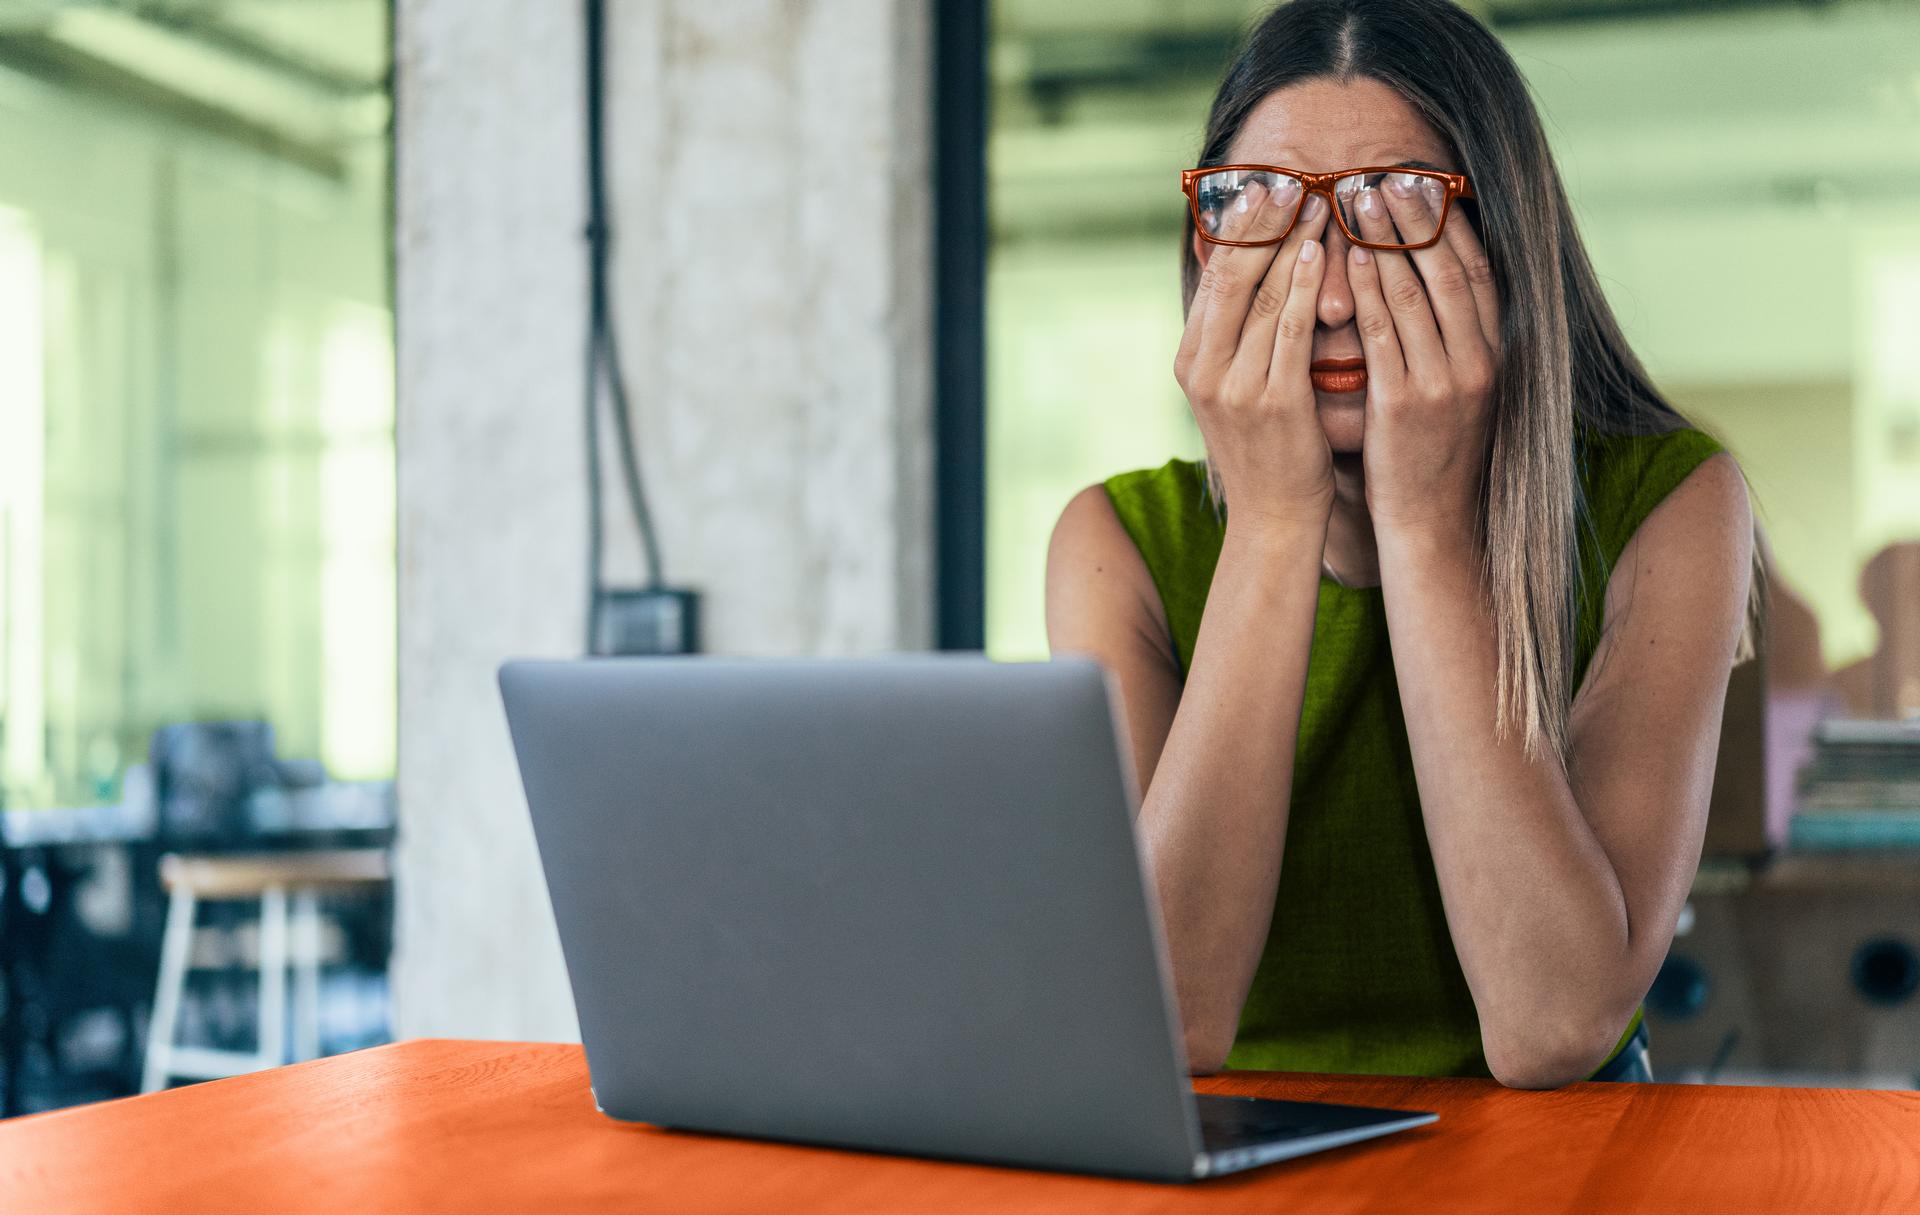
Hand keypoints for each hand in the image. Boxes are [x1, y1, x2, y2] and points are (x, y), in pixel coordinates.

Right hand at [1173, 180, 1335, 533]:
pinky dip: (1305, 286)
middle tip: (1289, 177)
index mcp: (1190, 360)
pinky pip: (1290, 329)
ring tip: (1317, 201)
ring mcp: (1235, 386)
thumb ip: (1238, 336)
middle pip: (1231, 277)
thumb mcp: (1237, 387)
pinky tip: (1321, 252)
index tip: (1262, 185)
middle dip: (1261, 222)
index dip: (1237, 227)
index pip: (1213, 277)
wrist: (1275, 517)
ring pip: (1263, 295)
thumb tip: (1250, 275)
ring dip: (1292, 242)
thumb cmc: (1268, 448)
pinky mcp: (1273, 401)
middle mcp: (1203, 369)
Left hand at [1345, 175, 1501, 537]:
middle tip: (1385, 173)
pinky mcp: (1407, 404)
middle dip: (1415, 217)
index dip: (1452, 223)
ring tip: (1358, 197)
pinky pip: (1385, 334)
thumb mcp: (1457, 390)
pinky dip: (1371, 291)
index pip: (1477, 270)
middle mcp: (1479, 361)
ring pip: (1416, 293)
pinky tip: (1352, 257)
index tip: (1426, 182)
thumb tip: (1432, 284)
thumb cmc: (1433, 453)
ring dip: (1386, 239)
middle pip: (1448, 269)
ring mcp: (1446, 382)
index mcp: (1495, 353)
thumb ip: (1450, 339)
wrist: (1432, 522)